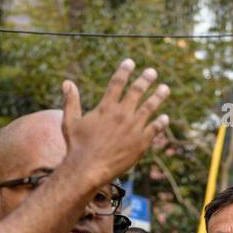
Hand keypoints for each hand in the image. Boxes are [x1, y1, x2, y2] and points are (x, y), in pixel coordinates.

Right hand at [61, 59, 170, 184]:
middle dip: (145, 79)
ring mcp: (133, 128)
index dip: (125, 70)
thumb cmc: (76, 147)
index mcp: (106, 107)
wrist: (88, 170)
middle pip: (137, 91)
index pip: (117, 82)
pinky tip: (164, 118)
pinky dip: (160, 122)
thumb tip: (67, 83)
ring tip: (165, 88)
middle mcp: (122, 114)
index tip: (130, 62)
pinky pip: (154, 129)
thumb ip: (71, 101)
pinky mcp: (141, 143)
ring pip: (150, 107)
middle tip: (152, 72)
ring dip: (158, 96)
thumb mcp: (70, 121)